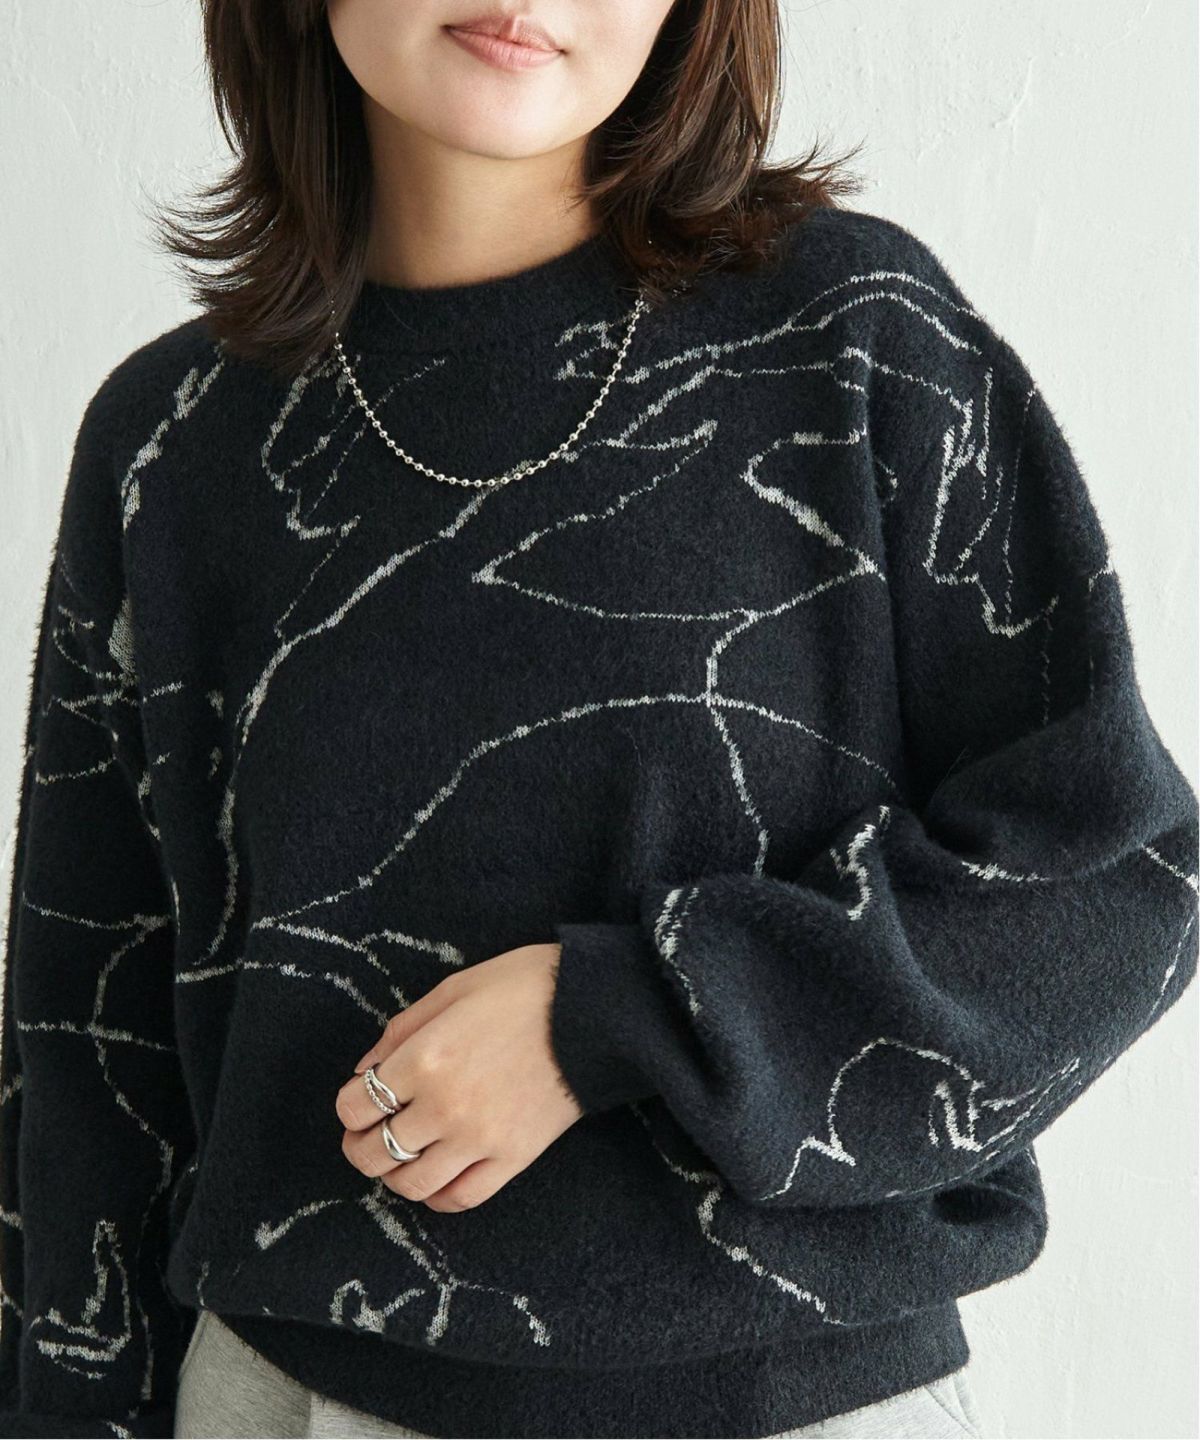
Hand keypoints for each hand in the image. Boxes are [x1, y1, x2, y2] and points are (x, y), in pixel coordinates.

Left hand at [334, 942, 582, 1211]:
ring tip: (398, 1158)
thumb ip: (400, 1031)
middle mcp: (444, 1105)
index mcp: (424, 1058)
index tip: (358, 1099)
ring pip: (412, 1183)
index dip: (348, 1105)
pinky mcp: (514, 1158)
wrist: (594, 1009)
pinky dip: (438, 1196)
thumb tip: (364, 1070)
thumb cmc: (523, 987)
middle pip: (375, 1151)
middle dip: (359, 1145)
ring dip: (393, 1175)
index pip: (356, 1105)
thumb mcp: (452, 990)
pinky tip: (435, 1181)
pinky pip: (462, 1197)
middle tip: (365, 1135)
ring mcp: (480, 1138)